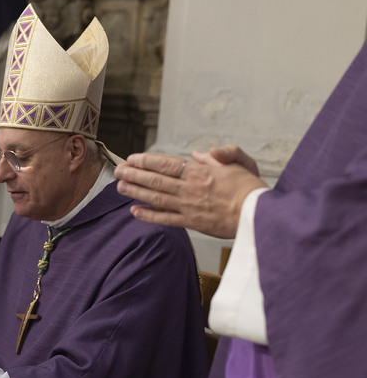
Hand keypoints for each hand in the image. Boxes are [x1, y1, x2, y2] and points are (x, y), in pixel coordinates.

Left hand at [114, 150, 267, 238]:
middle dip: (134, 175)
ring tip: (120, 187)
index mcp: (200, 172)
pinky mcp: (191, 223)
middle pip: (155, 180)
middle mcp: (190, 189)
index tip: (132, 159)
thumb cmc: (251, 188)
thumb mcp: (240, 162)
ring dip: (136, 192)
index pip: (166, 164)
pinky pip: (165, 219)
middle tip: (118, 171)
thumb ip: (220, 155)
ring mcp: (188, 206)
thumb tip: (198, 154)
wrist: (258, 215)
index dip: (146, 161)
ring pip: (156, 198)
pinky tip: (135, 211)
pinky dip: (148, 215)